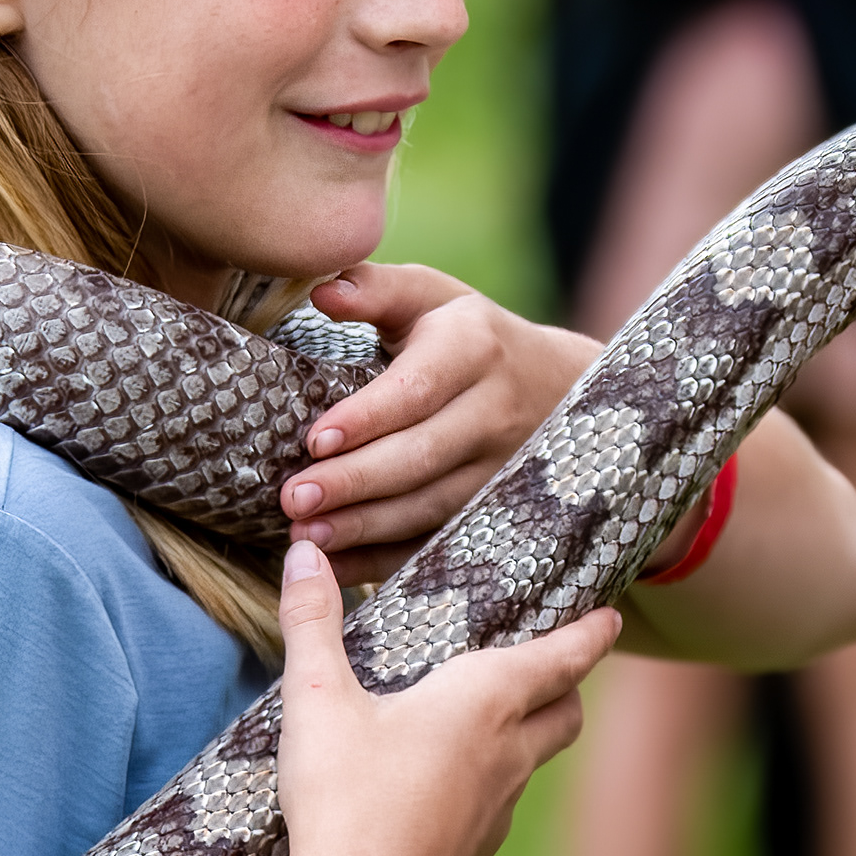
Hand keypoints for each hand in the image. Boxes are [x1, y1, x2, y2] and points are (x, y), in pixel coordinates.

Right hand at [267, 542, 620, 855]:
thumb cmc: (343, 799)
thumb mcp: (316, 699)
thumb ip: (312, 621)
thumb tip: (303, 550)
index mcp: (485, 702)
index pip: (562, 657)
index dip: (590, 633)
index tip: (611, 616)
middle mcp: (508, 754)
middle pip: (567, 710)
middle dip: (567, 682)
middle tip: (555, 663)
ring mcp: (498, 810)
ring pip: (534, 760)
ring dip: (527, 734)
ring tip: (493, 721)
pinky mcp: (476, 854)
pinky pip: (500, 804)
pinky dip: (490, 782)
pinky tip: (444, 787)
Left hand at [280, 263, 598, 583]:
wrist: (562, 387)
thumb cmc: (469, 336)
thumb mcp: (431, 298)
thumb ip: (376, 289)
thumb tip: (322, 290)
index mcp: (475, 348)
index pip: (418, 389)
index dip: (366, 418)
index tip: (314, 439)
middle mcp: (496, 412)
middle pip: (422, 456)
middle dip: (355, 482)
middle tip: (292, 498)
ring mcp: (504, 470)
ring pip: (432, 507)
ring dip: (367, 527)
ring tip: (307, 535)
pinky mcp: (499, 512)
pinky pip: (441, 543)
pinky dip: (388, 560)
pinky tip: (337, 566)